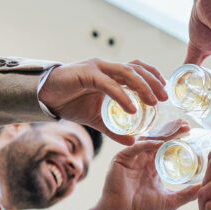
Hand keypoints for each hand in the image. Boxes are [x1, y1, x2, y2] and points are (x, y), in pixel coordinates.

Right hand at [39, 58, 167, 145]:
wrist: (45, 97)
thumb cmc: (70, 102)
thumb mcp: (97, 118)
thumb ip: (114, 128)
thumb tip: (132, 142)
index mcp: (111, 73)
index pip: (138, 68)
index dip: (154, 76)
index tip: (165, 91)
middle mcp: (106, 67)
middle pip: (137, 69)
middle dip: (153, 82)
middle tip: (165, 98)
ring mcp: (97, 68)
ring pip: (126, 73)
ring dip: (142, 87)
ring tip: (153, 102)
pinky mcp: (86, 74)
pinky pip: (109, 84)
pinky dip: (122, 96)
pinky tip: (131, 108)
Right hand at [74, 123, 200, 209]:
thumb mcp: (171, 201)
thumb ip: (188, 193)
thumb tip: (207, 189)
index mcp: (152, 166)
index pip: (166, 147)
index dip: (177, 137)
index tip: (190, 130)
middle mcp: (142, 159)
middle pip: (158, 139)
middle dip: (172, 131)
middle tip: (186, 124)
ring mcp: (131, 158)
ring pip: (148, 140)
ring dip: (162, 133)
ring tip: (176, 128)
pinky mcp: (120, 159)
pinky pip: (134, 148)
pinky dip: (146, 145)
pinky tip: (159, 144)